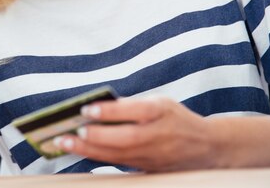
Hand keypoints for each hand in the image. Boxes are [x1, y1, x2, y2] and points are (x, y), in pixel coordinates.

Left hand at [53, 96, 218, 171]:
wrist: (205, 147)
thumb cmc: (175, 118)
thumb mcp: (159, 102)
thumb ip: (131, 104)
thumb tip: (99, 106)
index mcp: (160, 112)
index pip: (134, 112)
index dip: (109, 112)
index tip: (86, 109)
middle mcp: (157, 135)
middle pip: (123, 139)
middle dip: (94, 137)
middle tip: (69, 133)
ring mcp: (152, 155)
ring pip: (117, 155)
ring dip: (88, 150)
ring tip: (64, 143)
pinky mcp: (147, 167)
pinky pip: (119, 163)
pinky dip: (97, 157)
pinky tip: (79, 151)